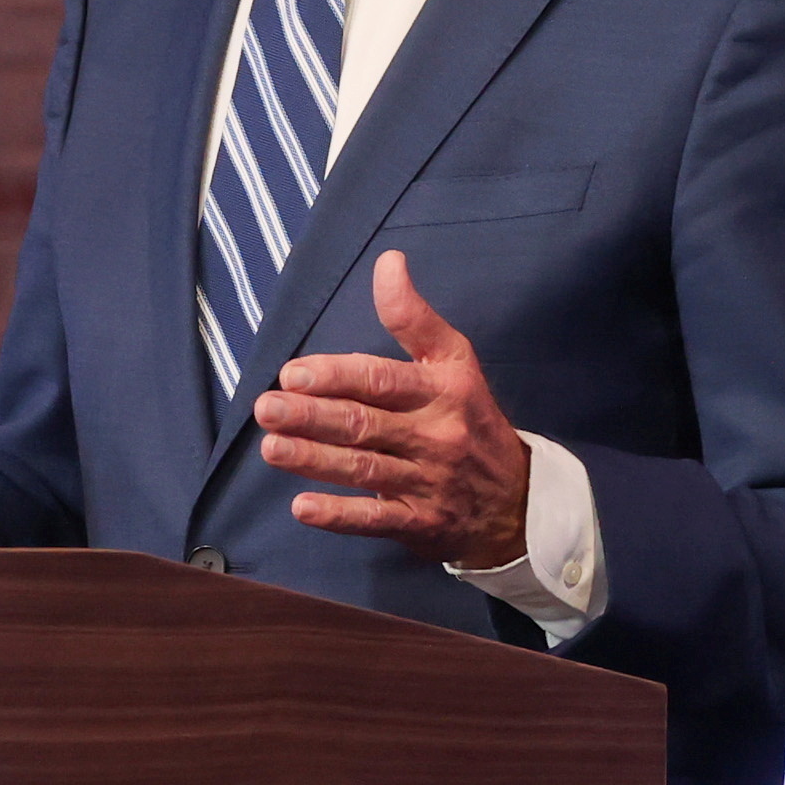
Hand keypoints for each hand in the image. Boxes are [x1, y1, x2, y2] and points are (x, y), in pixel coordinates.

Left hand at [253, 251, 532, 569]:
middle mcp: (437, 434)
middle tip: (267, 407)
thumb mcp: (454, 361)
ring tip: (272, 447)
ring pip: (365, 469)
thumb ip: (414, 317)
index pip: (382, 379)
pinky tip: (302, 507)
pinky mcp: (421, 522)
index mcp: (442, 389)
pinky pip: (376, 519)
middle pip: (365, 424)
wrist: (517, 500)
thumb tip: (388, 262)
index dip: (336, 375)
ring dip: (314, 460)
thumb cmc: (470, 419)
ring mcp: (429, 482)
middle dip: (312, 416)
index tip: (293, 372)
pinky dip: (339, 515)